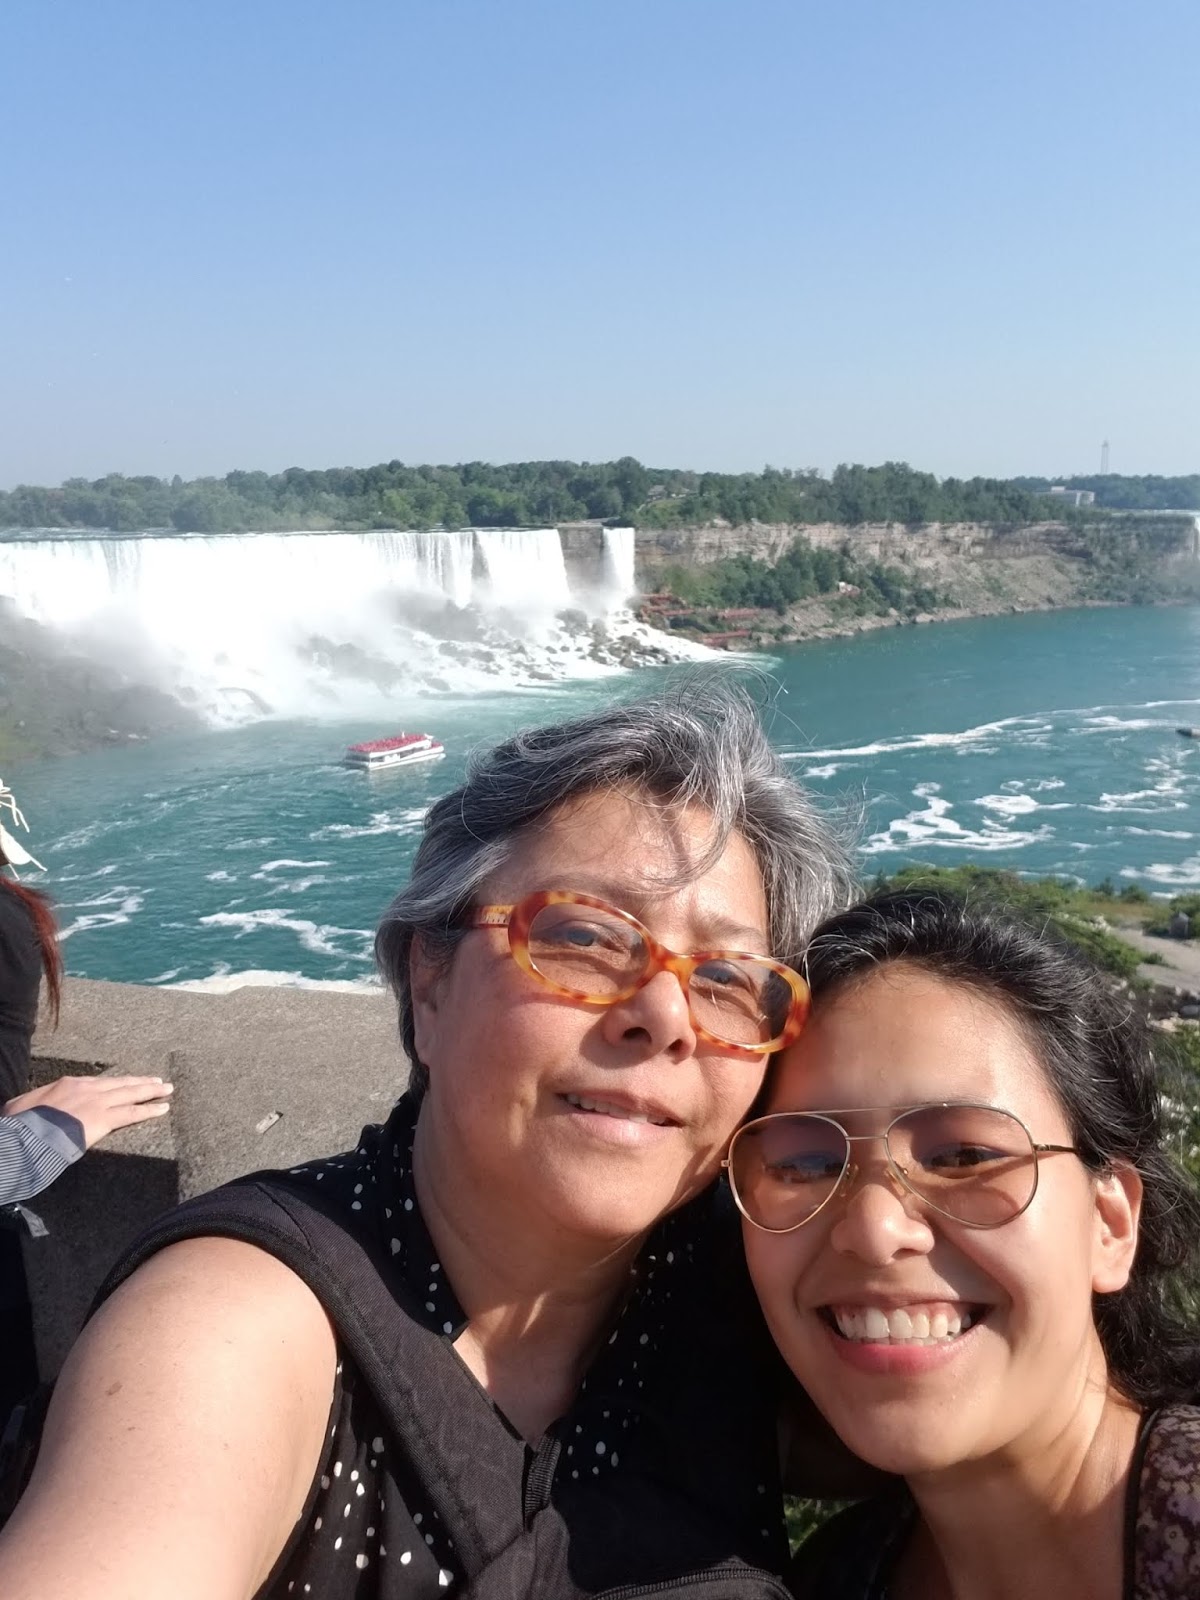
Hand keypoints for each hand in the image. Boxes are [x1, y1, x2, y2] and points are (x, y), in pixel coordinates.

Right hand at [3, 1074, 172, 1149]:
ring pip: (130, 1093)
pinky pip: (132, 1113)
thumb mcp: (25, 1105)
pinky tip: (162, 1109)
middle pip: (120, 1083)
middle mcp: (88, 1088)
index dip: (117, 1083)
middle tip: (158, 1081)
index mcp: (69, 1084)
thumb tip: (42, 1106)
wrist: (28, 1133)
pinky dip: (149, 1110)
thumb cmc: (23, 1122)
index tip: (127, 1083)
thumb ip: (41, 1101)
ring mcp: (97, 1102)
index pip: (99, 1082)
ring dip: (151, 1091)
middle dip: (140, 1082)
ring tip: (167, 1089)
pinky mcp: (103, 1118)